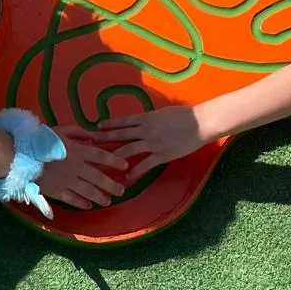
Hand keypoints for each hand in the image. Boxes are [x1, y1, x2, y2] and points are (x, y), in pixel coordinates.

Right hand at [36, 126, 129, 208]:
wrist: (20, 157)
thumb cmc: (39, 141)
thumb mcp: (60, 130)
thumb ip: (78, 132)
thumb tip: (93, 136)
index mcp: (78, 150)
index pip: (102, 156)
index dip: (115, 161)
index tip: (125, 166)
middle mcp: (77, 167)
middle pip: (100, 178)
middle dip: (112, 185)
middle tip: (122, 191)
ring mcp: (68, 181)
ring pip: (89, 191)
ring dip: (100, 197)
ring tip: (108, 201)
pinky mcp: (58, 191)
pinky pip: (74, 199)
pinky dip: (82, 203)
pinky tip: (89, 206)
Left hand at [92, 106, 209, 182]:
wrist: (200, 123)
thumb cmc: (184, 115)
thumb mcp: (163, 113)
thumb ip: (150, 119)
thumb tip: (139, 123)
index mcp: (147, 118)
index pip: (123, 121)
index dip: (109, 124)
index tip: (97, 127)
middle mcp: (146, 130)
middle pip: (120, 135)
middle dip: (104, 139)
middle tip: (90, 143)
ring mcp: (153, 144)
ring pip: (128, 150)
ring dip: (114, 156)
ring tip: (102, 162)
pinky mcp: (161, 155)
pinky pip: (144, 165)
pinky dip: (134, 171)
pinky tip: (127, 176)